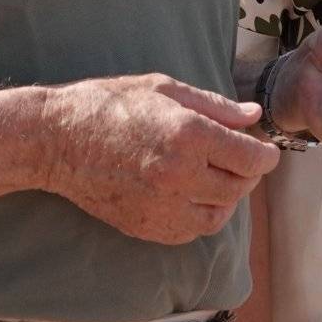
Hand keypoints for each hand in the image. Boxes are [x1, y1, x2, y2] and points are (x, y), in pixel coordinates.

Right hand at [39, 75, 278, 244]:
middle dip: (247, 172)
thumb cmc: (107, 105)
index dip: (265, 154)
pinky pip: (192, 231)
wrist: (56, 141)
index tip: (263, 148)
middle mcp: (180, 174)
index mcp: (188, 134)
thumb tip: (253, 117)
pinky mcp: (148, 226)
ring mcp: (163, 205)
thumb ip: (214, 106)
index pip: (252, 158)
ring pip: (220, 214)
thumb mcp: (163, 90)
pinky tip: (191, 195)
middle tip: (238, 157)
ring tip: (215, 176)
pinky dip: (201, 215)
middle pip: (240, 187)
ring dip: (227, 197)